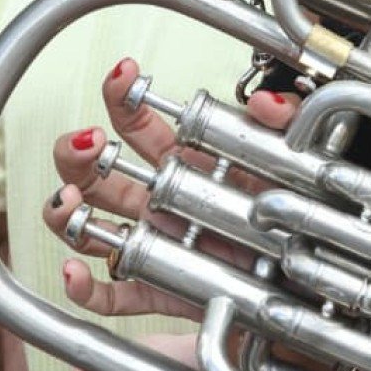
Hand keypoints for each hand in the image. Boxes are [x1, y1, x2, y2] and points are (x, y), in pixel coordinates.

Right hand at [44, 58, 298, 320]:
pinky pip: (111, 294)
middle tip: (91, 144)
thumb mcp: (293, 160)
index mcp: (181, 163)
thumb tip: (266, 104)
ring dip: (64, 211)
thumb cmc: (288, 212)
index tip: (122, 76)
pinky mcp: (158, 290)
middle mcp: (156, 202)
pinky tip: (73, 272)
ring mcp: (153, 244)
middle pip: (94, 172)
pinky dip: (83, 287)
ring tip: (69, 201)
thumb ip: (285, 125)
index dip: (121, 97)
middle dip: (77, 154)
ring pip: (87, 226)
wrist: (306, 269)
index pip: (135, 124)